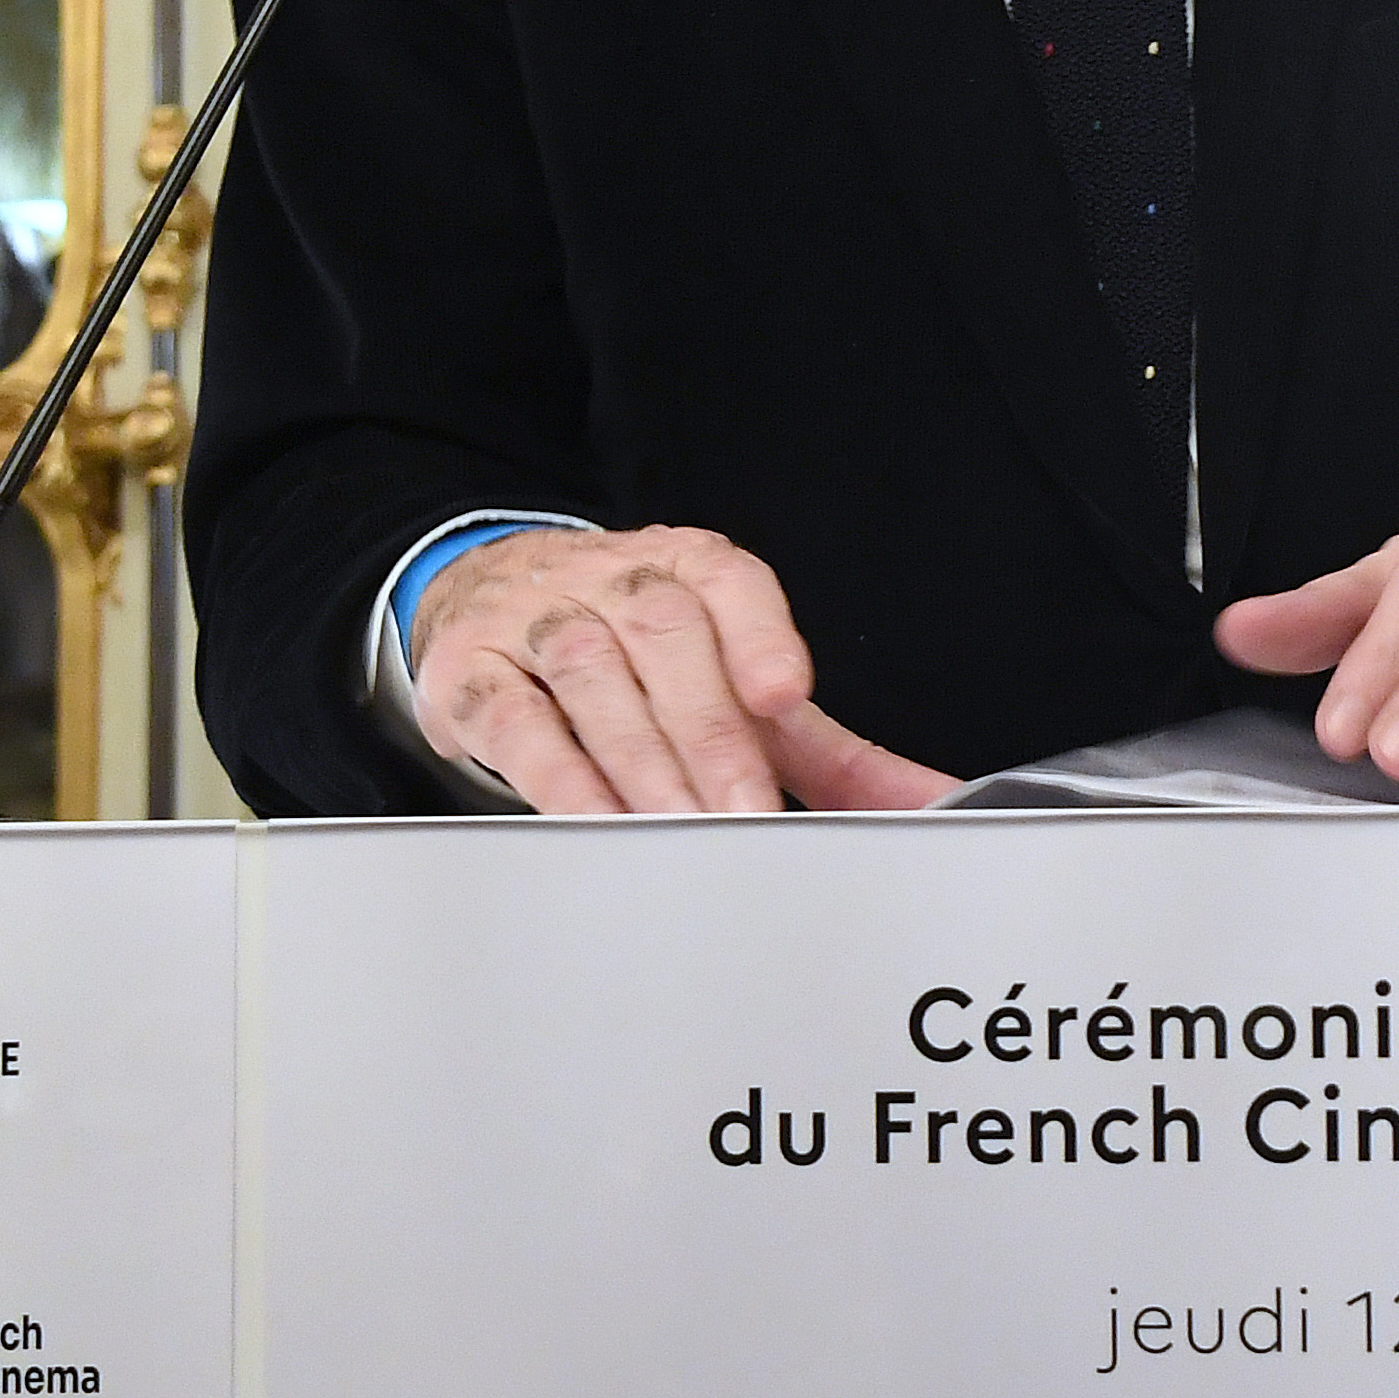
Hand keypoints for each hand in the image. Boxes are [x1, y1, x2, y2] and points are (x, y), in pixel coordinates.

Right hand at [406, 523, 854, 815]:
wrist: (485, 600)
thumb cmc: (637, 658)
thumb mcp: (734, 689)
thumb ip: (830, 752)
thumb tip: (929, 802)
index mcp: (687, 566)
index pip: (729, 580)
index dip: (760, 633)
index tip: (786, 695)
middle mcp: (611, 577)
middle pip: (665, 636)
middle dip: (711, 734)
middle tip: (744, 815)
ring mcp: (533, 616)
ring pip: (591, 674)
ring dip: (641, 763)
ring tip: (681, 832)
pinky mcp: (469, 671)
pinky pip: (515, 718)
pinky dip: (558, 775)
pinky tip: (595, 820)